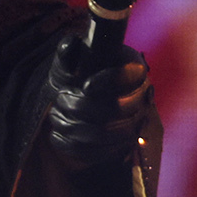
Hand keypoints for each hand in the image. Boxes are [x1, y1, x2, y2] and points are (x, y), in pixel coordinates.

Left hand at [44, 34, 153, 171]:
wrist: (75, 100)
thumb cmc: (76, 74)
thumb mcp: (70, 59)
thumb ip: (68, 50)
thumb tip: (70, 44)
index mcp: (133, 68)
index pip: (131, 76)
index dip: (109, 81)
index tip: (85, 86)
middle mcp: (141, 97)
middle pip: (117, 109)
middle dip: (81, 106)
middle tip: (60, 99)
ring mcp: (133, 125)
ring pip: (107, 134)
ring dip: (74, 126)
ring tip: (56, 115)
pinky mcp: (120, 147)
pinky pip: (99, 153)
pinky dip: (73, 145)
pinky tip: (57, 134)